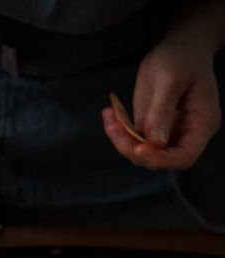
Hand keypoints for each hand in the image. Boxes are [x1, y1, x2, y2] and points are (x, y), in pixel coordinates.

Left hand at [102, 37, 220, 169]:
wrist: (179, 46)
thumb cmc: (182, 57)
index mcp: (201, 125)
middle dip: (133, 149)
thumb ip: (162, 111)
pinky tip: (109, 114)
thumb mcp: (170, 79)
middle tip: (114, 127)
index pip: (184, 156)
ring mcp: (167, 133)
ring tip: (109, 116)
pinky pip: (133, 139)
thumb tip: (154, 141)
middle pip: (160, 158)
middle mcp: (185, 134)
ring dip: (121, 140)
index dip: (161, 159)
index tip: (139, 148)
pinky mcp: (151, 128)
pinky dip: (119, 131)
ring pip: (142, 152)